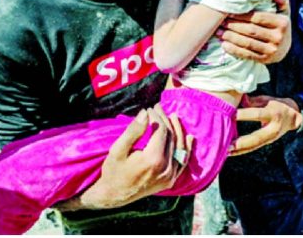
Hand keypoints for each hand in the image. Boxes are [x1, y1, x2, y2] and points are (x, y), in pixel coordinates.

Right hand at [59, 105, 192, 209]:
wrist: (114, 195)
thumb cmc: (113, 170)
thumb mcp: (118, 149)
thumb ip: (133, 131)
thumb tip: (145, 112)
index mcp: (153, 159)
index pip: (161, 130)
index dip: (156, 116)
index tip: (148, 109)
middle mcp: (165, 168)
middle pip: (170, 137)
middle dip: (165, 119)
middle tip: (157, 107)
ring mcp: (170, 176)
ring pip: (179, 147)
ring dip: (177, 130)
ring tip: (172, 116)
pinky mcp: (170, 180)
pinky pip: (182, 162)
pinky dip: (186, 149)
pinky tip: (189, 138)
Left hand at [219, 0, 290, 62]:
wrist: (285, 47)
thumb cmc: (279, 24)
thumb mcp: (284, 10)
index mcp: (282, 23)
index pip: (258, 17)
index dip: (241, 15)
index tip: (229, 12)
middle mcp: (279, 37)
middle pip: (251, 30)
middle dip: (233, 26)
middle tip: (221, 22)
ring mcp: (272, 50)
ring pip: (247, 43)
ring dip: (231, 37)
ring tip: (219, 32)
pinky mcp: (265, 60)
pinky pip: (247, 54)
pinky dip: (234, 50)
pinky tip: (224, 45)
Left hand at [229, 95, 301, 155]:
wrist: (293, 117)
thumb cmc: (277, 105)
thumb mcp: (267, 99)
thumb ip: (253, 100)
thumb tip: (240, 99)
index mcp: (273, 114)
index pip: (257, 114)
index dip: (244, 114)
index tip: (230, 115)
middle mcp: (273, 128)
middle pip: (257, 137)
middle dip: (242, 142)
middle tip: (228, 145)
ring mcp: (271, 138)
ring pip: (254, 146)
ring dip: (239, 150)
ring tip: (226, 151)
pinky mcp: (267, 142)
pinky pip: (253, 148)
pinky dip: (242, 151)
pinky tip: (230, 153)